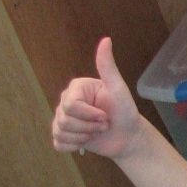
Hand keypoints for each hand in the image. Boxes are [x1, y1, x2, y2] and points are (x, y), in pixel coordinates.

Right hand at [51, 37, 141, 159]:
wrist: (128, 136)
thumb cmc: (125, 112)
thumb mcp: (118, 89)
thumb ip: (108, 66)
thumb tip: (106, 39)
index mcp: (76, 89)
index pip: (70, 106)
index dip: (89, 115)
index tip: (105, 116)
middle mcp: (65, 102)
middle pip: (64, 120)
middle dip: (88, 127)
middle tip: (104, 125)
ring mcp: (62, 119)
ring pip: (61, 133)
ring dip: (84, 137)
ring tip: (97, 132)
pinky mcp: (63, 136)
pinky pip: (58, 144)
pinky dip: (73, 146)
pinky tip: (86, 142)